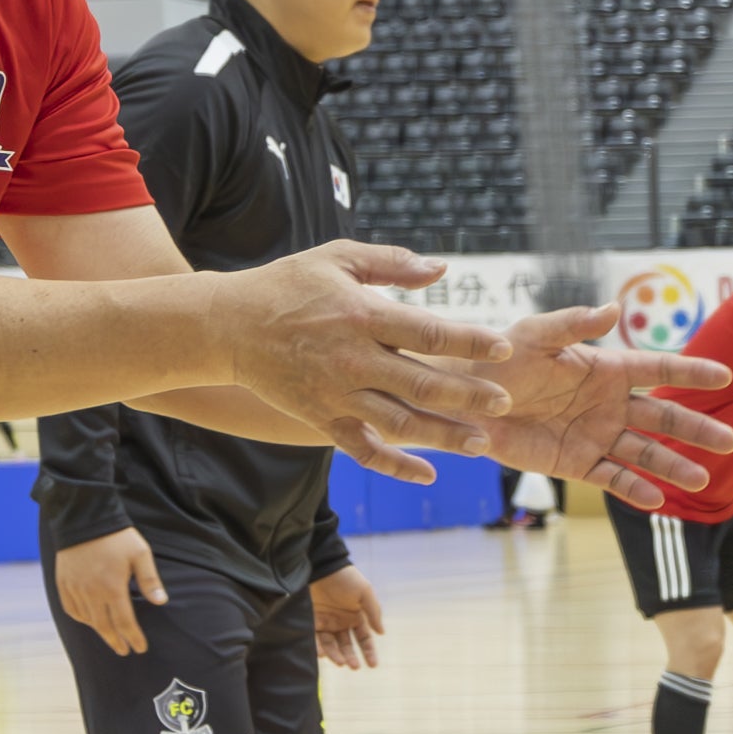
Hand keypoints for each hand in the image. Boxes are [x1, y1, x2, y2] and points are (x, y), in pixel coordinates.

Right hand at [53, 525, 165, 658]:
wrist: (83, 518)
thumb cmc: (117, 537)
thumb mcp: (140, 554)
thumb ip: (149, 580)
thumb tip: (161, 602)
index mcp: (112, 587)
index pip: (124, 622)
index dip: (133, 637)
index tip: (140, 648)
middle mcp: (91, 592)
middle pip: (104, 626)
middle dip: (116, 641)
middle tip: (124, 651)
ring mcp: (75, 588)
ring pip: (88, 620)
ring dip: (100, 632)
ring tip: (111, 638)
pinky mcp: (63, 583)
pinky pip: (71, 609)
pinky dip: (82, 619)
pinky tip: (90, 622)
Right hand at [194, 242, 501, 476]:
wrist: (227, 327)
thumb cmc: (288, 286)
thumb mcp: (337, 259)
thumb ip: (392, 263)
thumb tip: (442, 269)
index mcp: (362, 315)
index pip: (428, 331)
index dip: (470, 341)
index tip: (504, 347)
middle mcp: (352, 359)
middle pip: (422, 382)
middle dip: (469, 395)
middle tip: (505, 403)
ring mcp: (336, 394)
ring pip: (399, 422)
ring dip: (443, 435)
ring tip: (481, 443)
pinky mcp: (320, 418)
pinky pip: (363, 450)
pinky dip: (395, 465)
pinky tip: (427, 474)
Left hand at [308, 566, 383, 670]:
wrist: (321, 566)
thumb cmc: (346, 578)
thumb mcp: (365, 592)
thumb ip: (374, 612)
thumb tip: (381, 632)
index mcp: (356, 616)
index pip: (364, 639)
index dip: (369, 652)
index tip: (373, 665)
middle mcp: (341, 622)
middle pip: (347, 645)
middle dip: (351, 657)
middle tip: (354, 666)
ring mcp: (326, 622)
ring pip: (331, 645)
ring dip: (336, 655)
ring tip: (340, 662)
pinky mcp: (311, 620)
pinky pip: (315, 638)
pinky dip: (319, 648)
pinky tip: (324, 654)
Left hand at [481, 302, 732, 498]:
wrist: (466, 400)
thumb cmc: (500, 359)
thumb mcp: (535, 335)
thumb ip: (573, 324)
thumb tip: (611, 308)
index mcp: (606, 369)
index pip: (658, 370)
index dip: (690, 372)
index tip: (725, 376)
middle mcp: (609, 404)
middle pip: (663, 418)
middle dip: (696, 429)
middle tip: (729, 441)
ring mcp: (596, 436)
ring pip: (644, 453)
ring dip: (672, 466)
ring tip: (701, 480)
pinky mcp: (576, 464)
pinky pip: (611, 478)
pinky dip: (633, 489)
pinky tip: (655, 499)